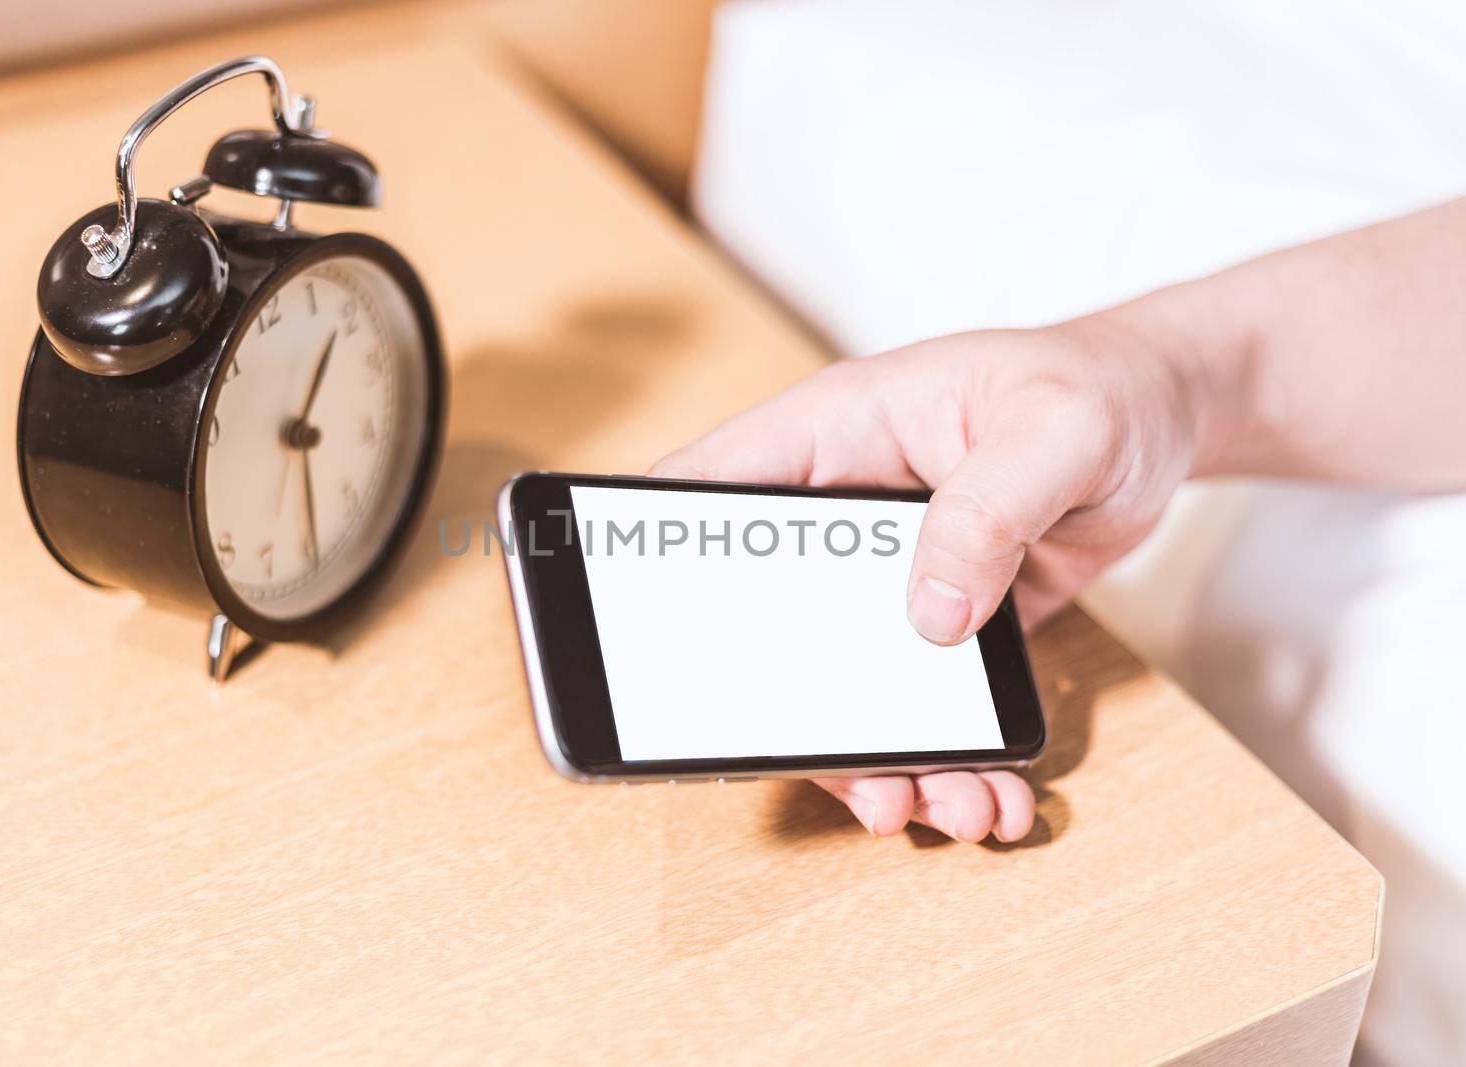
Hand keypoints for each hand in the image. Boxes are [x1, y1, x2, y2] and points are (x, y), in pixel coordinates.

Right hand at [651, 316, 1203, 840]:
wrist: (1161, 420)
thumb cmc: (1098, 389)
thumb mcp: (1056, 431)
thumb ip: (988, 510)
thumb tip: (932, 617)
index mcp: (835, 435)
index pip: (708, 490)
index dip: (659, 558)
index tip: (652, 646)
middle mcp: (842, 510)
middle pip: (763, 620)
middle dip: (792, 716)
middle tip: (853, 775)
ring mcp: (885, 572)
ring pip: (838, 682)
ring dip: (878, 757)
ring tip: (944, 806)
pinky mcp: (937, 620)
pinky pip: (910, 702)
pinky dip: (940, 757)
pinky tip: (983, 788)